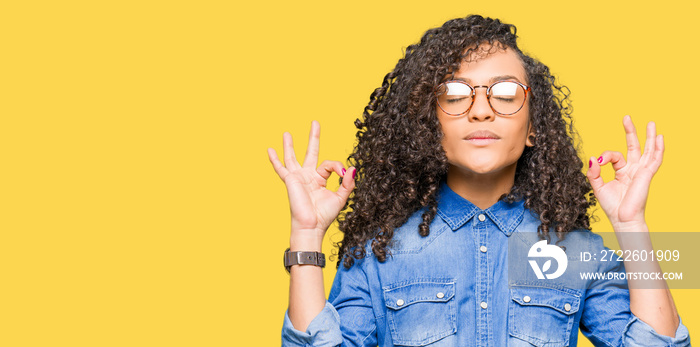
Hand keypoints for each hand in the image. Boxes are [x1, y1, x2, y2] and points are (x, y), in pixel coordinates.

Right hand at [267, 120, 355, 242]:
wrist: (311, 226)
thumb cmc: (324, 216)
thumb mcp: (341, 197)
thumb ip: (347, 183)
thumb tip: (352, 169)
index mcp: (320, 180)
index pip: (329, 164)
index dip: (338, 166)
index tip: (343, 173)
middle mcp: (308, 176)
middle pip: (311, 152)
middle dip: (313, 137)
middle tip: (315, 122)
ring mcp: (298, 177)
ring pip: (293, 157)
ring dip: (290, 145)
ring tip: (287, 133)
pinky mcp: (290, 180)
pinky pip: (281, 168)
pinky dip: (274, 160)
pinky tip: (269, 150)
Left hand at [586, 116, 663, 229]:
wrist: (622, 219)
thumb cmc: (612, 206)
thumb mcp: (598, 187)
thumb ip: (594, 173)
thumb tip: (592, 158)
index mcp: (622, 172)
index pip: (615, 156)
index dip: (606, 156)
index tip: (599, 162)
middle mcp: (633, 170)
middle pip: (634, 147)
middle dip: (631, 132)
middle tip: (626, 117)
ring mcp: (641, 172)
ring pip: (647, 150)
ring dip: (649, 137)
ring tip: (651, 123)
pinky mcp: (646, 175)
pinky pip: (655, 160)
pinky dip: (659, 149)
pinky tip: (660, 137)